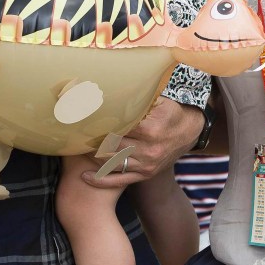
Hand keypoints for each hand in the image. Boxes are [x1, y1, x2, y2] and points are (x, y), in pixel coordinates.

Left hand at [81, 98, 203, 188]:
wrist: (191, 131)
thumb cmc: (172, 110)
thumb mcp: (160, 99)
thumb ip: (139, 97)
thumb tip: (114, 83)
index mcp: (151, 128)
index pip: (116, 125)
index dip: (98, 121)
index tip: (81, 116)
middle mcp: (149, 149)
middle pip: (110, 145)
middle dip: (91, 138)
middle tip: (74, 132)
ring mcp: (147, 164)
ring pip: (111, 162)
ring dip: (92, 155)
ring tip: (77, 147)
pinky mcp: (145, 174)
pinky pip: (119, 180)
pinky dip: (100, 180)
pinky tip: (85, 176)